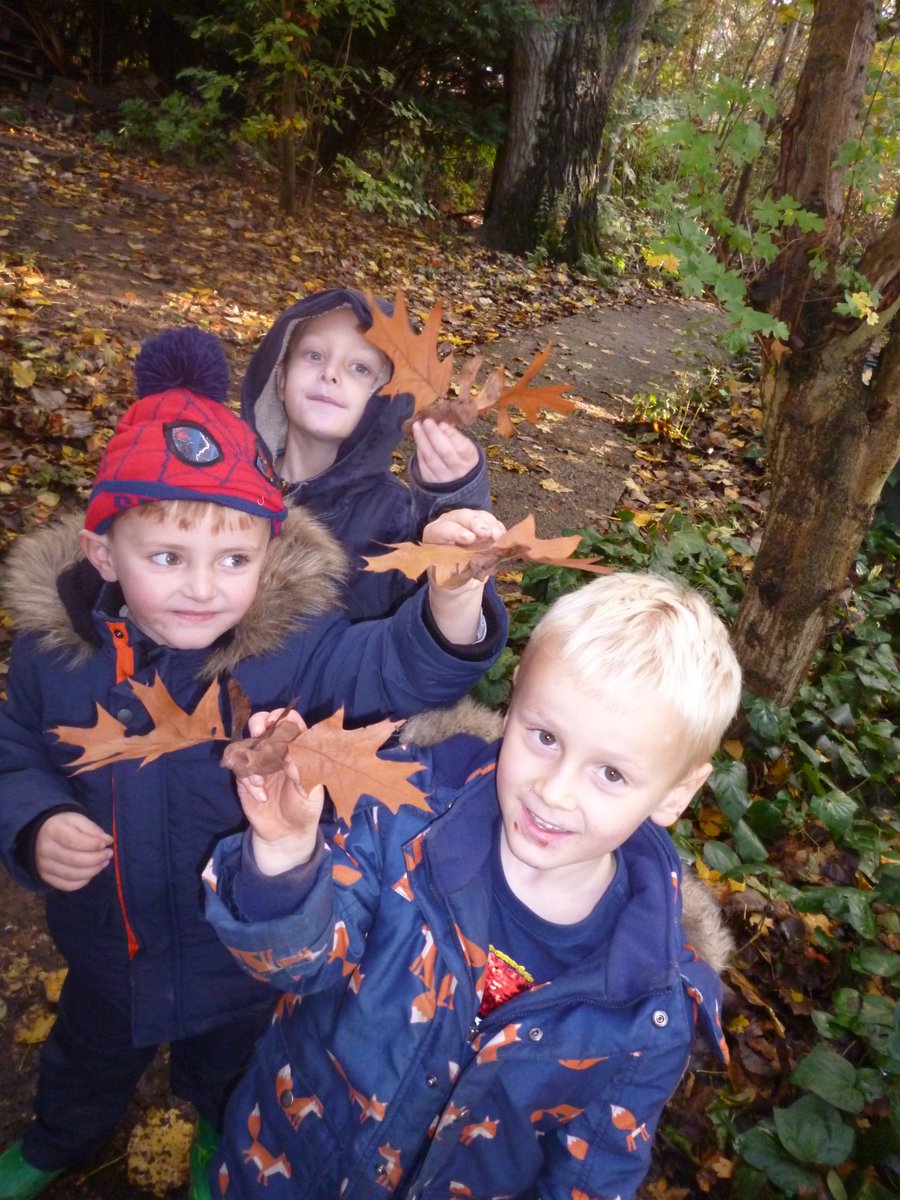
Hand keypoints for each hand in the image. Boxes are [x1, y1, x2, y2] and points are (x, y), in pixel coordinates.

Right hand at [34, 812, 112, 890]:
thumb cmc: (64, 826)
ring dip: (93, 871)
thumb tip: (108, 841)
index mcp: (53, 831)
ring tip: (103, 863)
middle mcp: (46, 850)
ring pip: (72, 875)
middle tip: (109, 854)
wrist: (41, 834)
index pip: (75, 841)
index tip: (106, 844)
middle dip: (97, 859)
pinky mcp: (45, 877)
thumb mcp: (78, 820)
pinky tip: (91, 873)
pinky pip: (66, 885)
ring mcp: (43, 866)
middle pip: (75, 860)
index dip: (93, 844)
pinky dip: (82, 881)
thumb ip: (93, 829)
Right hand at [235, 710, 324, 875]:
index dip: (282, 717)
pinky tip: (260, 795)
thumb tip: (292, 751)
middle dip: (259, 723)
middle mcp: (276, 751)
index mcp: (296, 749)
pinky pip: (239, 768)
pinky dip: (247, 779)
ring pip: (247, 744)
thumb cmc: (304, 808)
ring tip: (262, 783)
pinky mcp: (244, 777)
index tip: (276, 721)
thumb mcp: (310, 790)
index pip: (290, 723)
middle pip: (263, 724)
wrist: (285, 834)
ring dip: (252, 761)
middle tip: (259, 732)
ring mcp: (259, 762)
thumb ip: (302, 769)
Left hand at [413, 419, 479, 483]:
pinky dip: (419, 451)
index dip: (451, 434)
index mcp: (470, 459)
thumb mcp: (465, 447)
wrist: (459, 481)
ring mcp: (444, 477)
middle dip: (434, 434)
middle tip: (427, 421)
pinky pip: (423, 464)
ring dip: (422, 440)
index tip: (442, 423)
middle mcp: (458, 470)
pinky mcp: (431, 481)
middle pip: (444, 451)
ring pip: (430, 458)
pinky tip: (418, 441)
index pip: (461, 447)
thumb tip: (441, 424)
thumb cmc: (462, 458)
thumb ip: (455, 436)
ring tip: (417, 426)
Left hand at [422, 510, 505, 643]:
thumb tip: (471, 564)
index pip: (442, 530)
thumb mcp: (447, 578)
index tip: (469, 539)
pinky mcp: (482, 523)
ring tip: (498, 536)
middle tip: (487, 533)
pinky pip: (492, 522)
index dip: (456, 532)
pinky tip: (502, 538)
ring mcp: (467, 521)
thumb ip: (456, 569)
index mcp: (434, 535)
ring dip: (490, 525)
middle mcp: (450, 523)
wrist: (458, 577)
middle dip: (476, 523)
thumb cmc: (448, 577)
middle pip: (462, 516)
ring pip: (479, 516)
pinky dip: (499, 529)